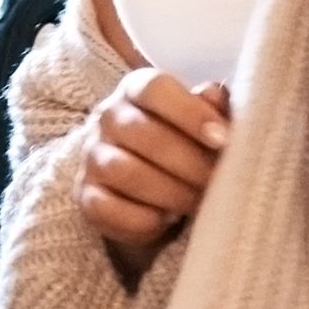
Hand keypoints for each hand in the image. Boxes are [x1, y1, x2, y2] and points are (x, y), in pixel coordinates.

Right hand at [78, 69, 232, 254]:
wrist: (149, 188)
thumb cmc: (183, 143)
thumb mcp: (202, 121)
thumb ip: (213, 107)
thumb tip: (215, 98)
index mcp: (136, 89)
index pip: (155, 89)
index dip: (190, 113)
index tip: (222, 139)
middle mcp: (107, 117)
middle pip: (143, 133)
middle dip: (189, 161)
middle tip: (217, 180)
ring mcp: (92, 157)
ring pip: (126, 171)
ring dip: (170, 191)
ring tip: (197, 202)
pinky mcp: (86, 197)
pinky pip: (108, 209)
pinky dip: (143, 219)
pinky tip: (167, 219)